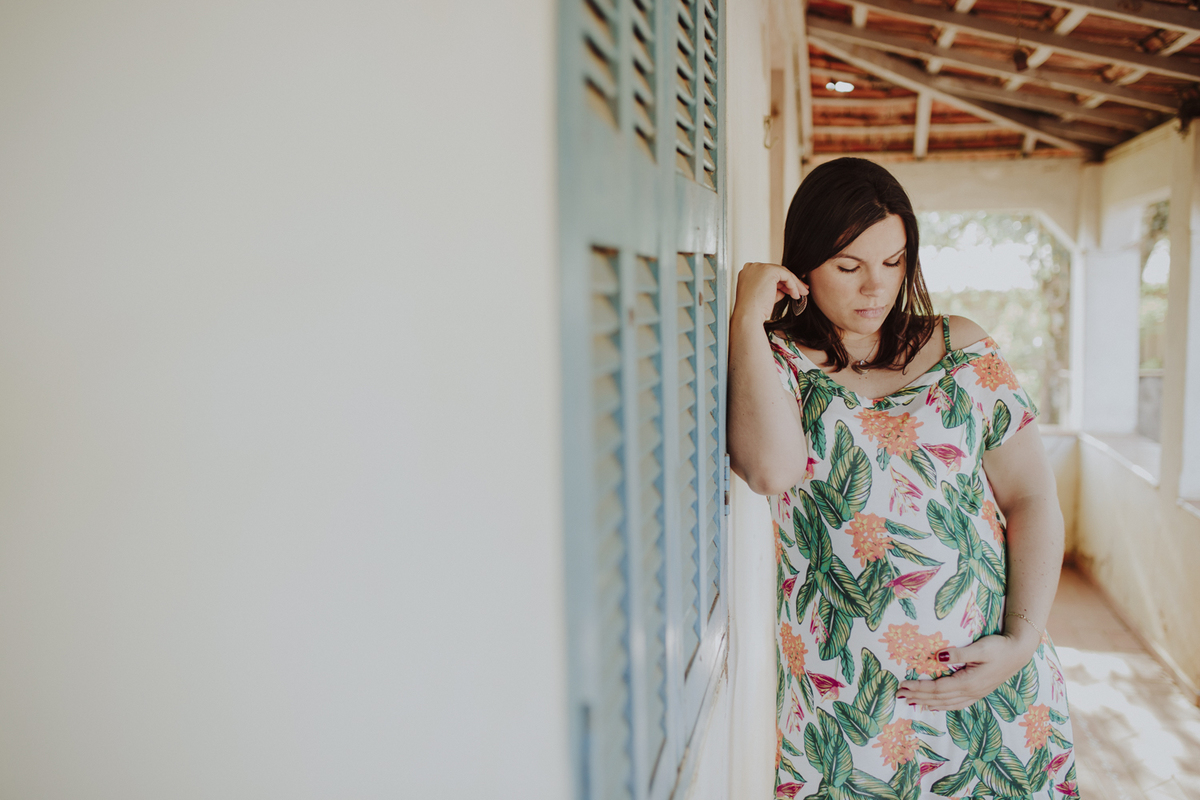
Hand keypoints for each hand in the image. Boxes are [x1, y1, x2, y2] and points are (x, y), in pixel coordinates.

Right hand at [732, 262, 807, 324]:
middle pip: (776, 272)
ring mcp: (759, 267)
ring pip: (783, 273)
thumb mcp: (764, 296)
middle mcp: (752, 267)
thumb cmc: (753, 310)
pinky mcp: (769, 270)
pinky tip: (795, 294)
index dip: (781, 282)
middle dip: (790, 282)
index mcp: (747, 273)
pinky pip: (786, 276)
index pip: (769, 275)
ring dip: (794, 284)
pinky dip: (793, 285)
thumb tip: (785, 290)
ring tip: (802, 294)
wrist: (749, 315)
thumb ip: (774, 290)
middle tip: (801, 290)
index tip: (791, 290)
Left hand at [894, 631, 1039, 711]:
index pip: (937, 688)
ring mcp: (975, 694)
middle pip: (939, 698)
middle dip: (918, 696)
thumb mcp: (980, 648)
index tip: (903, 685)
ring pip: (947, 703)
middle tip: (900, 694)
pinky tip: (935, 706)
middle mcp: (971, 692)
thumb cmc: (999, 647)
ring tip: (911, 702)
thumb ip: (958, 654)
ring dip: (928, 703)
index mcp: (969, 682)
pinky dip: (943, 706)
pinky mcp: (978, 692)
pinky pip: (957, 704)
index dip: (919, 688)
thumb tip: (937, 657)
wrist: (1019, 653)